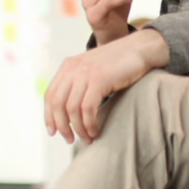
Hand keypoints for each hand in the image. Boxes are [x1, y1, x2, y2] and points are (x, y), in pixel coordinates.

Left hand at [44, 29, 169, 143]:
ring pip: (72, 109)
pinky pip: (88, 108)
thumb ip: (78, 83)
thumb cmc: (118, 63)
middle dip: (62, 126)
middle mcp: (73, 69)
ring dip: (78, 128)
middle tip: (69, 140)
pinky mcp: (99, 79)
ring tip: (87, 138)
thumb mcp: (91, 70)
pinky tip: (95, 131)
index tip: (53, 132)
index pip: (50, 95)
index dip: (49, 116)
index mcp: (68, 66)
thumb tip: (70, 110)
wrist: (139, 49)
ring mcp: (86, 73)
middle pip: (57, 104)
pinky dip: (89, 124)